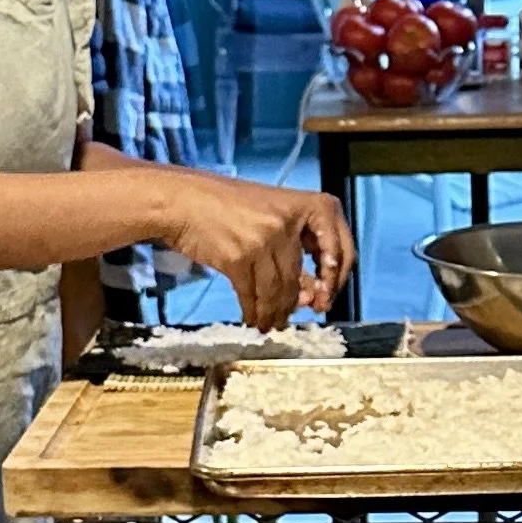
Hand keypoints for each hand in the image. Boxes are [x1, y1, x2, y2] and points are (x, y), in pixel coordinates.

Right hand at [160, 170, 354, 328]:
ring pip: (279, 291)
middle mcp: (287, 222)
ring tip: (271, 321)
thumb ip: (296, 247)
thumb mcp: (272, 215)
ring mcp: (263, 240)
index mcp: (306, 204)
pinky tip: (253, 318)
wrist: (180, 201)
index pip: (341, 247)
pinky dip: (255, 311)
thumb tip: (312, 294)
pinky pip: (254, 296)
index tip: (328, 295)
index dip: (337, 278)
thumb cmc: (225, 206)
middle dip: (301, 302)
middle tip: (298, 314)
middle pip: (304, 276)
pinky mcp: (238, 258)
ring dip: (275, 312)